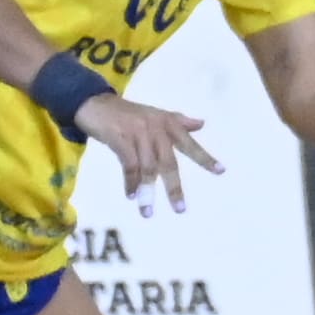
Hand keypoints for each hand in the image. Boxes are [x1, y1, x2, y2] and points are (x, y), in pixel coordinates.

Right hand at [82, 95, 215, 209]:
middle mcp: (156, 129)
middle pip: (169, 163)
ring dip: (147, 192)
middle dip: (174, 188)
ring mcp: (138, 133)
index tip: (220, 171)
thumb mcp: (155, 115)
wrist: (94, 103)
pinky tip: (131, 194)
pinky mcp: (119, 138)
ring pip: (147, 168)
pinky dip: (130, 182)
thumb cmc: (127, 113)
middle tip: (180, 209)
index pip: (190, 143)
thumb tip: (202, 124)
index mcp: (168, 123)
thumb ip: (178, 121)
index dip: (205, 158)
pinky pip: (128, 165)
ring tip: (147, 211)